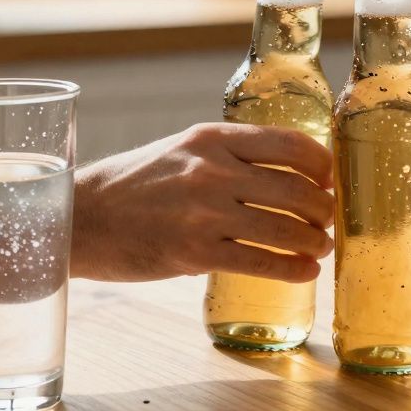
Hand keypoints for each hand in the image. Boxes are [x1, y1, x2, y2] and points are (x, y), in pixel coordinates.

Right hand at [73, 123, 334, 282]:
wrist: (79, 218)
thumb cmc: (132, 184)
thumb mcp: (179, 151)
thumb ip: (226, 155)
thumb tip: (282, 172)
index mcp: (212, 138)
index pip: (289, 144)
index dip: (321, 165)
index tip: (330, 180)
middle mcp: (212, 171)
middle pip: (296, 189)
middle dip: (323, 209)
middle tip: (328, 220)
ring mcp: (205, 213)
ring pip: (285, 228)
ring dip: (314, 241)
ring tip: (321, 248)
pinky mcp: (195, 253)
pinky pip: (261, 262)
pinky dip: (292, 270)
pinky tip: (304, 272)